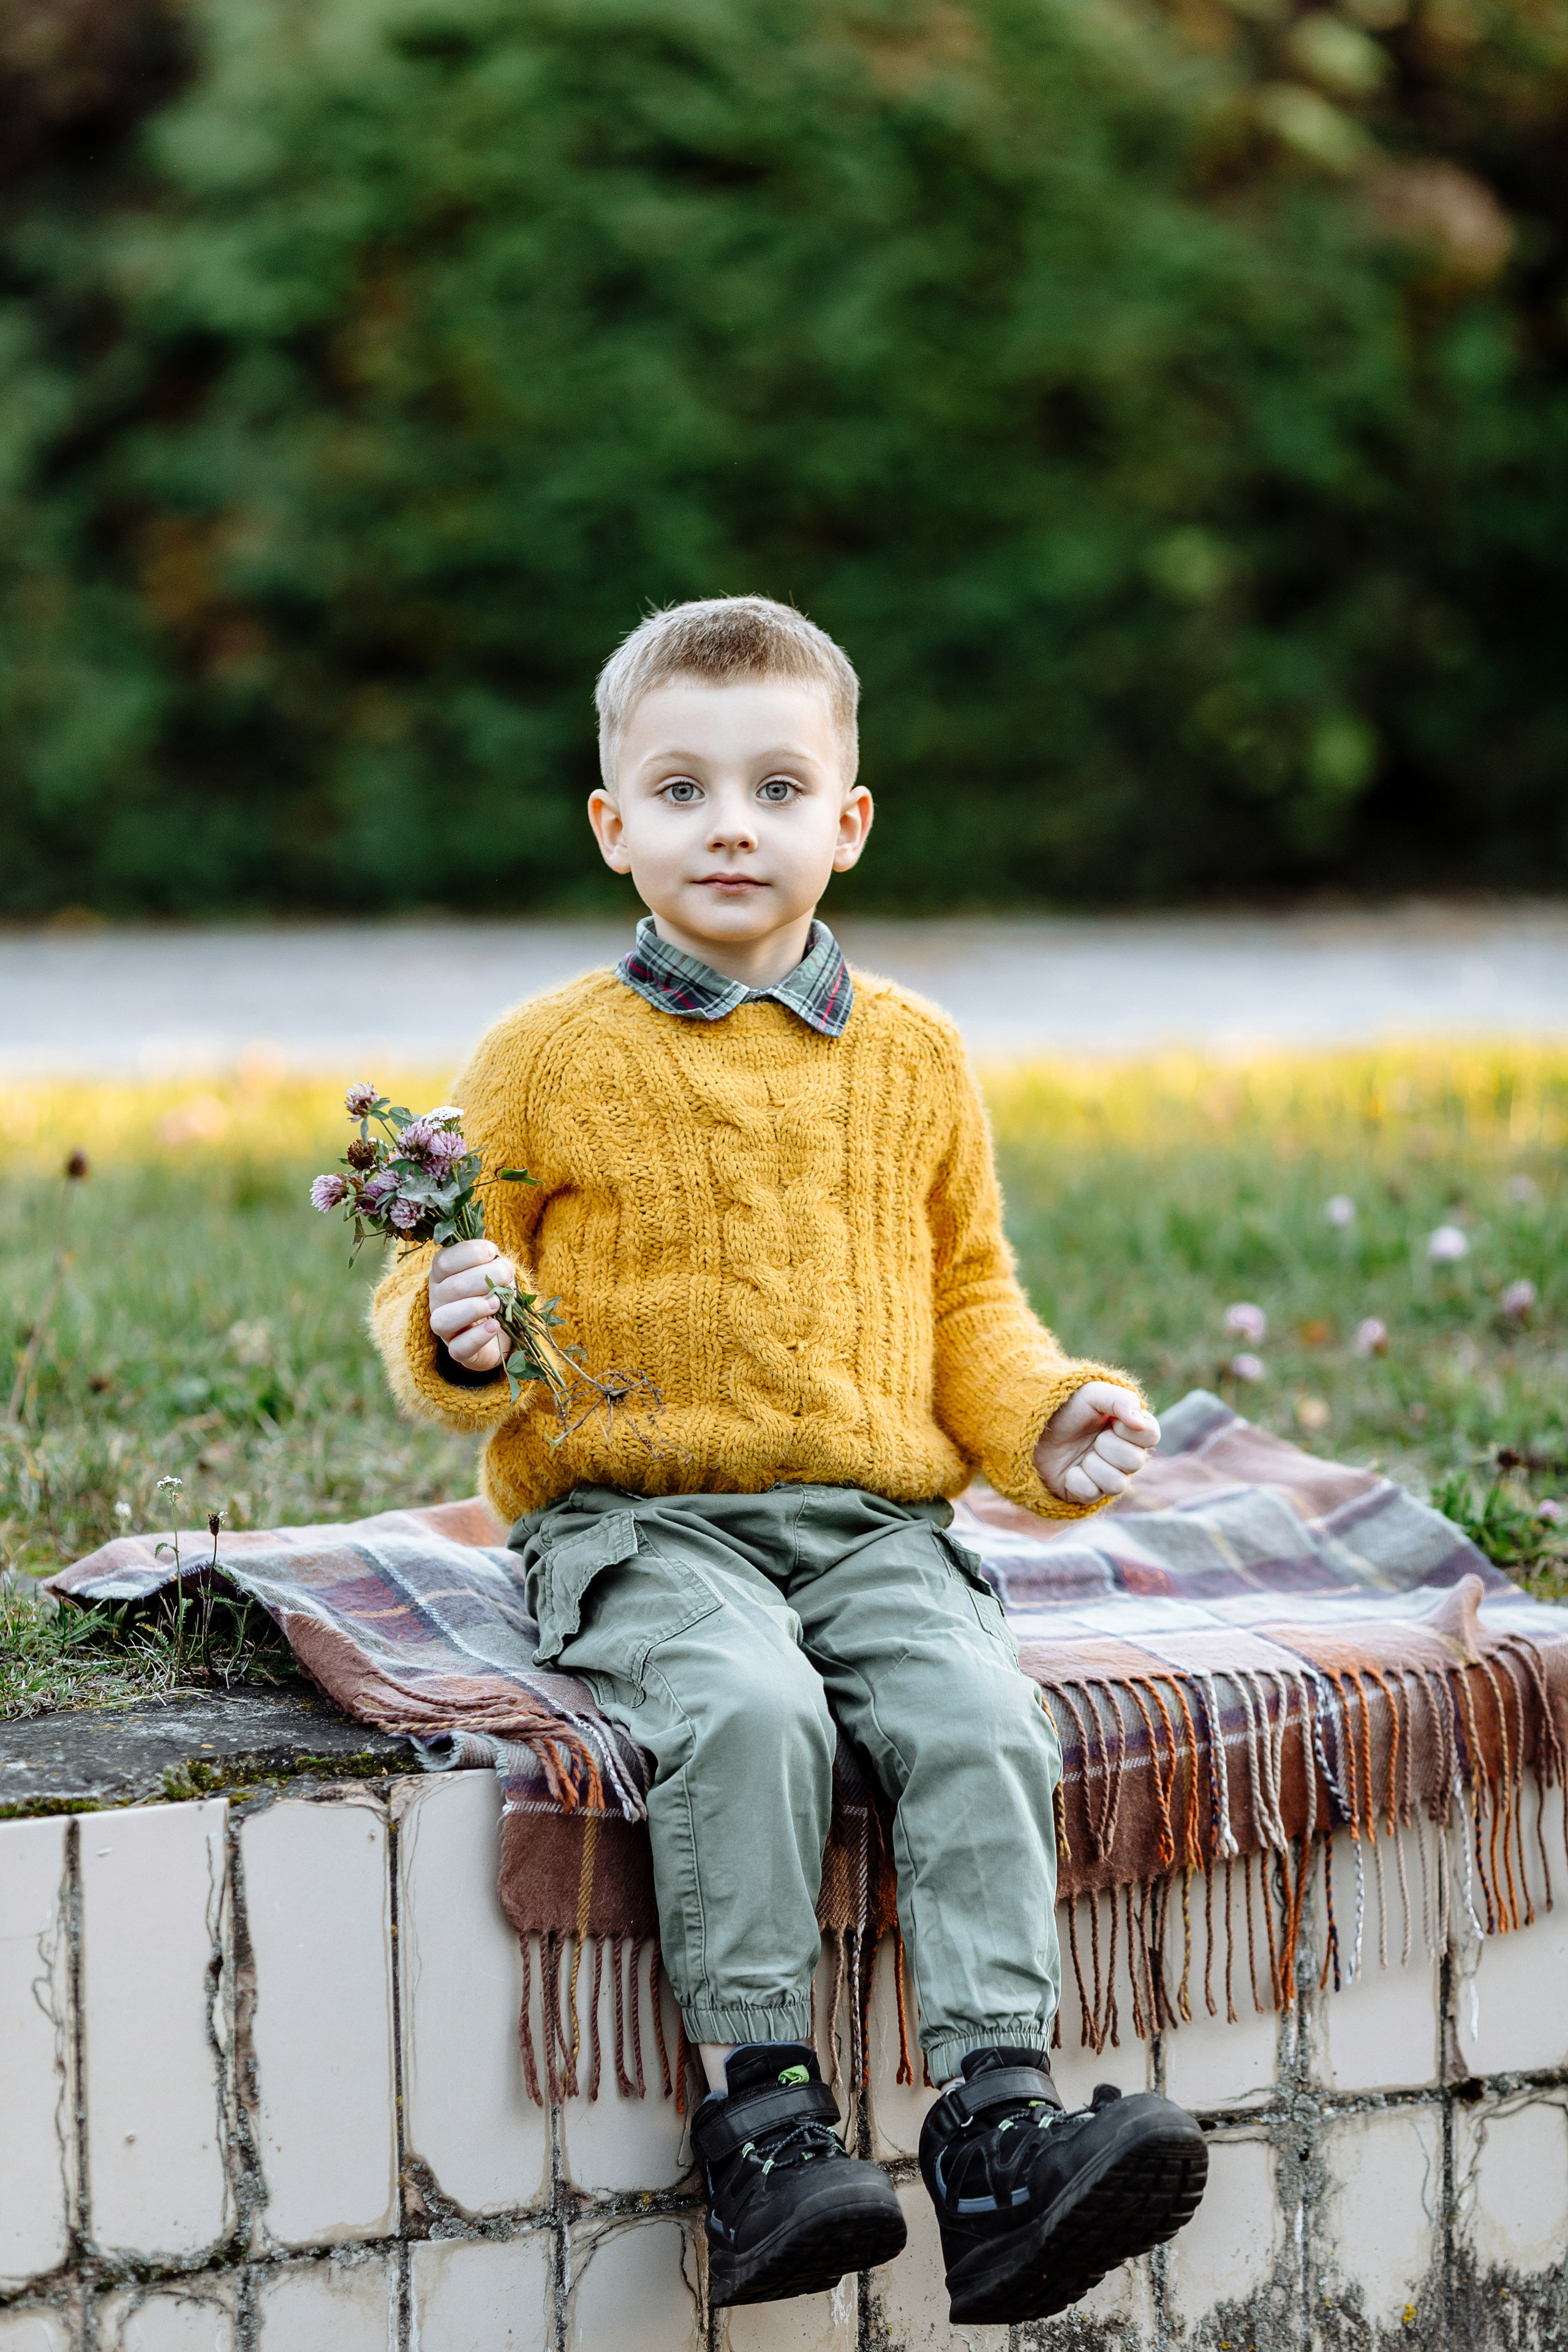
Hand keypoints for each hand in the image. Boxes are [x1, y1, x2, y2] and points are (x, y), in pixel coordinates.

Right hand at [429, 1238, 515, 1372]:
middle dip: (483, 1277)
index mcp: (443, 1276)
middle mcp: (438, 1300)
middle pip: (450, 1288)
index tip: (492, 1251)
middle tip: (507, 1274)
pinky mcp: (457, 1351)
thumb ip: (494, 1264)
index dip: (468, 1253)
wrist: (500, 1331)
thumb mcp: (494, 1273)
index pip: (443, 1261)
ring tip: (496, 1303)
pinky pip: (459, 1348)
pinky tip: (495, 1325)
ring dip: (473, 1308)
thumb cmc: (493, 1293)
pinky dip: (478, 1337)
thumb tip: (500, 1264)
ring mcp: (445, 1328)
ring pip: (444, 1319)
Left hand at [1033, 1382, 1159, 1505]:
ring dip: (1093, 1465)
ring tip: (1082, 1454)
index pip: (1151, 1435)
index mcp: (1132, 1429)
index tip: (1112, 1422)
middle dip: (1107, 1446)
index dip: (1131, 1430)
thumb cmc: (1067, 1407)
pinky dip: (1076, 1479)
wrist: (1033, 1427)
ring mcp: (1108, 1476)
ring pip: (1117, 1484)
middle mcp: (1126, 1455)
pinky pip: (1091, 1493)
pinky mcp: (1088, 1493)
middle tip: (1093, 1438)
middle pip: (1135, 1461)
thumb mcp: (1092, 1393)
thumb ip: (1121, 1400)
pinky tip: (1070, 1470)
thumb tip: (1140, 1423)